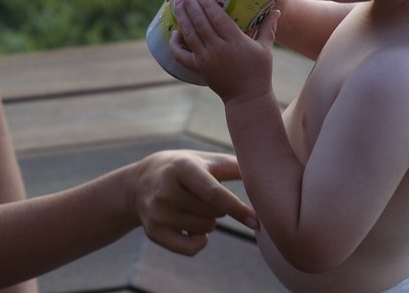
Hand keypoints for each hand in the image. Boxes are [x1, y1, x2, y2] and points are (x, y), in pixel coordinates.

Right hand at [131, 150, 256, 255]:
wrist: (138, 183)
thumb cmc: (182, 168)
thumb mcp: (203, 159)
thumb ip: (233, 165)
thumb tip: (269, 171)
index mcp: (182, 166)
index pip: (213, 193)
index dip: (237, 208)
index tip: (256, 222)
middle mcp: (166, 189)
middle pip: (214, 213)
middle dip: (219, 207)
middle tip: (201, 194)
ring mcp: (158, 212)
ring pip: (206, 229)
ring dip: (208, 221)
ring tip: (192, 205)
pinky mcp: (154, 232)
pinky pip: (191, 248)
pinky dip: (199, 241)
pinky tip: (190, 227)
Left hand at [169, 0, 277, 103]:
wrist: (247, 98)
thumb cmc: (259, 72)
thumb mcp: (266, 49)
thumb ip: (269, 27)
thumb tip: (278, 9)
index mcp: (235, 41)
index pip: (218, 18)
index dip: (208, 4)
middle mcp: (218, 48)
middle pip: (200, 22)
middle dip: (191, 4)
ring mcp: (206, 59)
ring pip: (189, 34)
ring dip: (182, 16)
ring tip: (177, 2)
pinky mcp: (199, 68)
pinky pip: (181, 55)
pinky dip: (175, 44)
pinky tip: (174, 32)